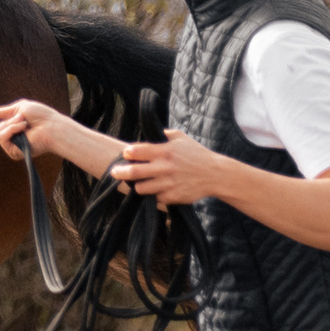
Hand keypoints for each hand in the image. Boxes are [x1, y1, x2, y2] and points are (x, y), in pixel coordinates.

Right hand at [0, 99, 72, 163]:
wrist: (52, 127)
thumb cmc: (41, 117)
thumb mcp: (20, 108)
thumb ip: (3, 111)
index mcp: (10, 125)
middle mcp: (9, 136)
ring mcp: (10, 145)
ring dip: (11, 123)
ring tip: (25, 122)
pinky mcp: (12, 152)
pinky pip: (2, 137)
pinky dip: (12, 129)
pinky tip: (24, 128)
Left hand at [106, 130, 236, 205]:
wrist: (216, 175)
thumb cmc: (197, 155)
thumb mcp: (182, 138)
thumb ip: (164, 134)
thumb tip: (150, 132)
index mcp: (165, 151)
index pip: (136, 151)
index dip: (127, 153)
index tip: (125, 154)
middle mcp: (164, 168)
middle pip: (133, 172)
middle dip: (119, 172)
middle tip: (114, 172)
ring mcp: (168, 184)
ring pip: (140, 188)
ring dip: (137, 185)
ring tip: (139, 182)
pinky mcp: (172, 196)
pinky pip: (155, 197)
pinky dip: (154, 194)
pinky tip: (158, 189)